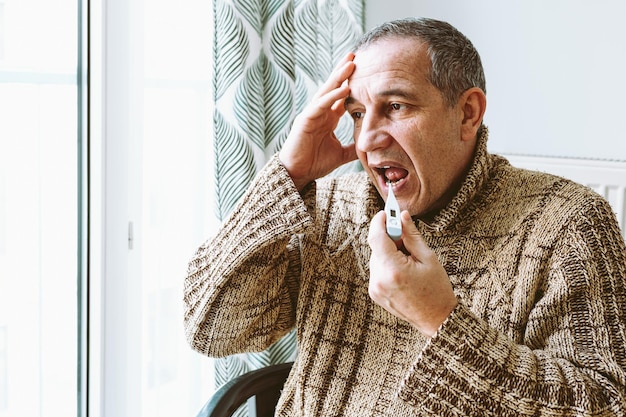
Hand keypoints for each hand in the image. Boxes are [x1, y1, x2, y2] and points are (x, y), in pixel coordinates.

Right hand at [279, 53, 357, 190]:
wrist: (298, 174)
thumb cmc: (315, 163)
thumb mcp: (341, 154)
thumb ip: (353, 148)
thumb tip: (369, 146)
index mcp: (328, 118)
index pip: (341, 96)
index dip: (351, 83)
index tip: (364, 71)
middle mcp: (320, 113)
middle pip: (333, 87)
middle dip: (344, 71)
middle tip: (355, 55)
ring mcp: (312, 114)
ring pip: (327, 91)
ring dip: (339, 77)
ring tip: (351, 63)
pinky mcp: (305, 119)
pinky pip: (321, 104)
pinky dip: (332, 96)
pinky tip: (344, 88)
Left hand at [368, 210, 457, 336]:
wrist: (436, 319)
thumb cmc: (436, 289)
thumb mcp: (428, 258)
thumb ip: (411, 235)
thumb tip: (402, 216)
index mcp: (394, 270)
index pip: (377, 237)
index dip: (379, 221)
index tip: (386, 213)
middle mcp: (379, 279)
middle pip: (377, 247)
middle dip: (389, 238)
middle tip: (407, 239)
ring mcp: (375, 288)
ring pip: (376, 258)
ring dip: (388, 252)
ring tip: (409, 261)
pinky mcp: (374, 293)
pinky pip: (377, 270)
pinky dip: (387, 264)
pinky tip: (403, 272)